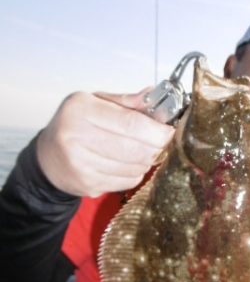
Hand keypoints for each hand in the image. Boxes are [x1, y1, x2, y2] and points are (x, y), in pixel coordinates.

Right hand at [36, 88, 174, 196]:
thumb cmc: (76, 125)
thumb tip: (156, 96)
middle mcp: (76, 137)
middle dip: (155, 147)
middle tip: (160, 142)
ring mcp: (81, 165)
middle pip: (135, 149)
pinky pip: (127, 182)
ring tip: (140, 151)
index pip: (131, 123)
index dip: (156, 130)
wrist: (48, 158)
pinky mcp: (88, 185)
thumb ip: (127, 102)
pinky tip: (126, 164)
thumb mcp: (96, 103)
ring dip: (146, 161)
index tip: (169, 131)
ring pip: (134, 168)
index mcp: (81, 110)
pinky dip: (134, 173)